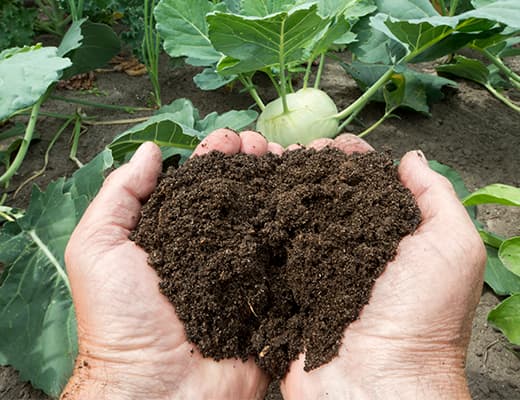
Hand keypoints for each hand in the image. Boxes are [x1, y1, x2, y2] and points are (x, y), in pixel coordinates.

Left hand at [61, 130, 279, 399]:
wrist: (158, 388)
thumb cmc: (122, 319)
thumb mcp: (98, 249)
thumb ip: (119, 197)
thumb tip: (151, 151)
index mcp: (176, 235)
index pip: (200, 186)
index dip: (216, 158)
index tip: (233, 138)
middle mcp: (213, 248)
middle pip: (238, 197)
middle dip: (252, 166)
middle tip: (267, 146)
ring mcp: (245, 272)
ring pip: (267, 220)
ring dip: (279, 188)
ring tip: (291, 162)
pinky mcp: (270, 297)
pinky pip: (289, 258)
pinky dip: (301, 230)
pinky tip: (311, 205)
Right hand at [281, 136, 485, 399]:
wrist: (377, 385)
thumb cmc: (423, 317)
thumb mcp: (452, 248)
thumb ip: (436, 197)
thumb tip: (410, 159)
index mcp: (390, 240)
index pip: (369, 189)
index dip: (353, 164)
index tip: (336, 145)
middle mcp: (353, 252)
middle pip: (330, 200)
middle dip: (315, 172)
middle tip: (300, 153)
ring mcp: (317, 271)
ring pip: (298, 220)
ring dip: (286, 191)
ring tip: (273, 165)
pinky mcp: (288, 291)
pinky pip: (273, 253)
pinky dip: (263, 226)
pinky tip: (254, 202)